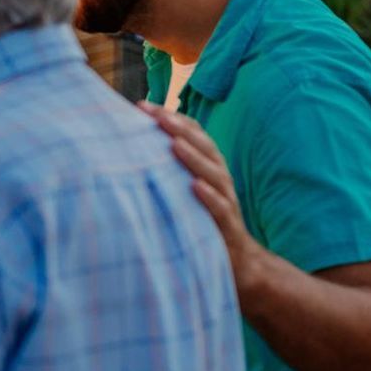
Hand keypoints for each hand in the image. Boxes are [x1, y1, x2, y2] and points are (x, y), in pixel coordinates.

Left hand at [139, 102, 262, 287]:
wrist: (240, 265)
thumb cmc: (203, 221)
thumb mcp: (185, 192)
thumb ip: (168, 171)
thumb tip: (131, 151)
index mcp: (208, 167)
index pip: (193, 134)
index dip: (171, 118)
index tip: (142, 106)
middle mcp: (219, 178)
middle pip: (203, 146)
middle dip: (179, 128)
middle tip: (155, 114)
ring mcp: (226, 201)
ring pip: (213, 173)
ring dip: (194, 157)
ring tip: (174, 142)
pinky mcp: (228, 227)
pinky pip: (220, 209)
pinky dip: (209, 196)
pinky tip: (195, 186)